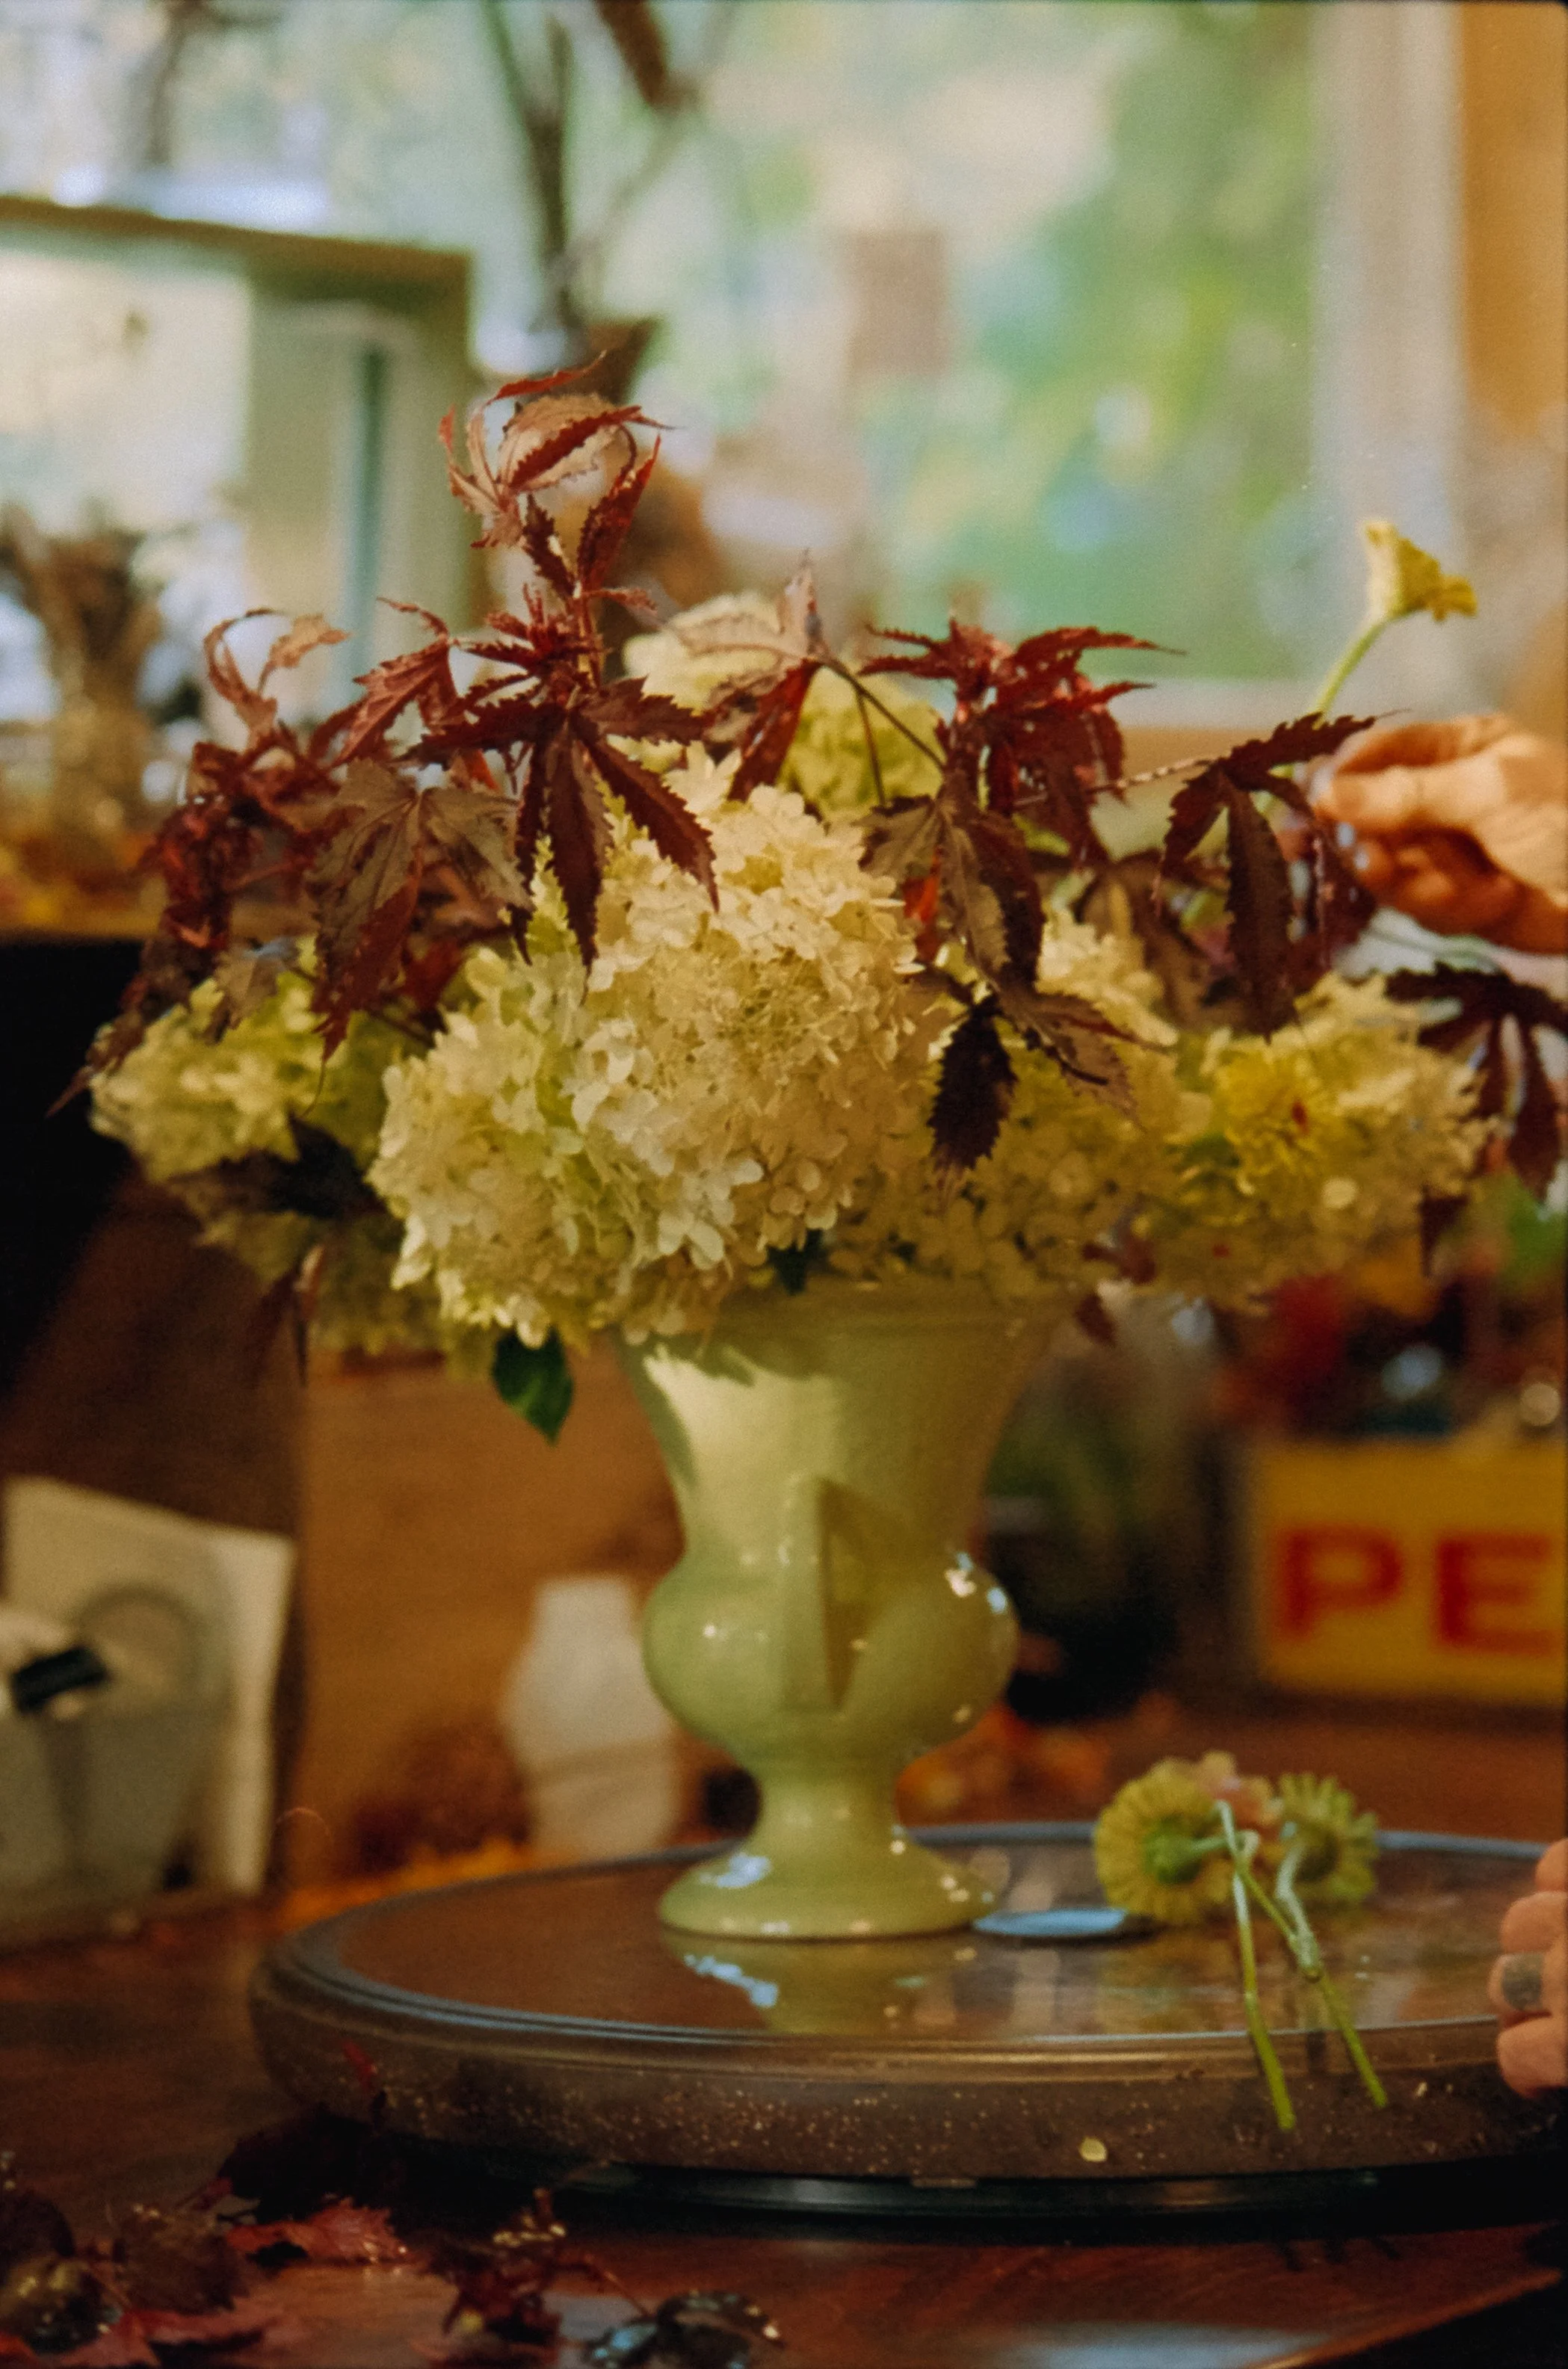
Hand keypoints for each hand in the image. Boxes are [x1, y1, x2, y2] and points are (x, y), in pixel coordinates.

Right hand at [1317, 717, 1567, 953]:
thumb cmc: (1566, 821)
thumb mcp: (1489, 792)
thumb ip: (1405, 794)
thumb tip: (1322, 792)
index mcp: (1458, 748)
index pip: (1377, 751)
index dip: (1340, 777)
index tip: (1313, 805)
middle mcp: (1443, 796)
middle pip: (1366, 818)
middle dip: (1373, 845)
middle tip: (1377, 863)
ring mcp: (1448, 850)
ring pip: (1388, 869)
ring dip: (1419, 884)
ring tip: (1459, 889)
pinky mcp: (1457, 900)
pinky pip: (1420, 906)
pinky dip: (1454, 909)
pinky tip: (1498, 901)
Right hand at [1489, 1838, 1566, 2095]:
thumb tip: (1555, 2069)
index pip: (1514, 2056)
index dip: (1527, 2069)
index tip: (1545, 2077)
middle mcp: (1563, 1974)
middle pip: (1504, 1987)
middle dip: (1525, 2004)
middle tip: (1557, 2013)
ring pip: (1518, 1924)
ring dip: (1535, 1944)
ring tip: (1561, 1954)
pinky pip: (1550, 1867)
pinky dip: (1556, 1884)